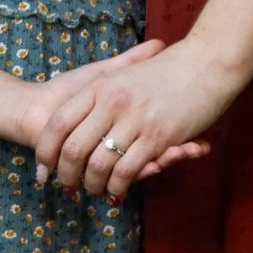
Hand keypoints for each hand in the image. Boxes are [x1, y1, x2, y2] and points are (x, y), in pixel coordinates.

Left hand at [30, 39, 224, 197]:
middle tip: (70, 189)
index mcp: (99, 87)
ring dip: (94, 186)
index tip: (46, 170)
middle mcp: (111, 103)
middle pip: (73, 150)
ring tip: (95, 193)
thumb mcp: (126, 72)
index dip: (47, 152)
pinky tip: (118, 192)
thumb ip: (102, 92)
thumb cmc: (168, 68)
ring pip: (99, 165)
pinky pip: (128, 170)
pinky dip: (120, 186)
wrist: (207, 59)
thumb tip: (80, 116)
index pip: (58, 125)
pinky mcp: (157, 136)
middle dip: (68, 176)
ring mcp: (133, 119)